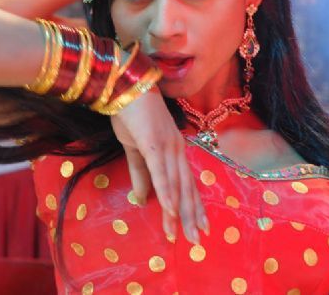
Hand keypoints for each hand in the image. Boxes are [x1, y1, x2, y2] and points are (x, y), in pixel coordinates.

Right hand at [111, 88, 208, 244]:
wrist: (126, 87)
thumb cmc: (131, 114)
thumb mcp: (134, 149)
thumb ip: (140, 174)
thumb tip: (142, 199)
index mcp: (174, 151)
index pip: (187, 184)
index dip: (194, 206)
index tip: (201, 227)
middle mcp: (177, 150)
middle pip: (187, 189)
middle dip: (192, 216)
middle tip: (197, 241)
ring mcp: (168, 147)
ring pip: (177, 185)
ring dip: (180, 212)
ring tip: (183, 234)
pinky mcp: (155, 144)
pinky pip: (162, 172)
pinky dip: (167, 192)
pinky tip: (171, 210)